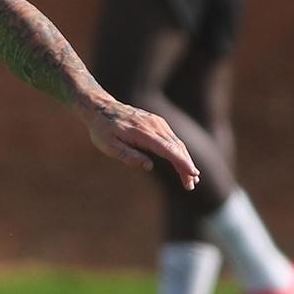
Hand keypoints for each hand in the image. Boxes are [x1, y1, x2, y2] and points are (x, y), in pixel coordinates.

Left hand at [79, 97, 199, 189]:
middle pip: (177, 147)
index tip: (192, 174)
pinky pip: (172, 138)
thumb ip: (127, 155)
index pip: (168, 149)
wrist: (101, 108)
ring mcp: (157, 123)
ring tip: (191, 179)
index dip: (181, 162)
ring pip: (177, 143)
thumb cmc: (103, 130)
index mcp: (143, 133)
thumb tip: (148, 166)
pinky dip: (179, 152)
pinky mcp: (157, 123)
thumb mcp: (108, 146)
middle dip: (186, 166)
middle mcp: (154, 126)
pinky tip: (182, 162)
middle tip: (191, 185)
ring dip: (185, 160)